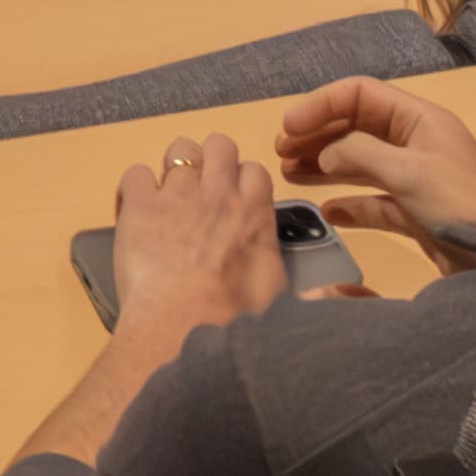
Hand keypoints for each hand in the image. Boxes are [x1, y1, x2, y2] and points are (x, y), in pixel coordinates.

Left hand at [102, 138, 290, 343]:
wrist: (181, 330)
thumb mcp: (283, 304)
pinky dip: (136, 188)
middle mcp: (218, 194)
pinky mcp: (139, 205)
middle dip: (211, 162)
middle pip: (219, 144)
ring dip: (175, 168)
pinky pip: (136, 173)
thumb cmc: (235, 323)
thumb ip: (310, 291)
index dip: (243, 184)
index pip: (255, 170)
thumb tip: (339, 292)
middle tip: (202, 193)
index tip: (237, 204)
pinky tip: (135, 210)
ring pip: (179, 150)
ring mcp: (177, 195)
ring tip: (169, 197)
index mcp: (254, 214)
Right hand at [275, 75, 475, 252]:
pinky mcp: (417, 214)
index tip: (288, 126)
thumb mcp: (409, 172)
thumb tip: (324, 154)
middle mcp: (417, 143)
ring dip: (325, 166)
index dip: (321, 105)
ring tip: (288, 174)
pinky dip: (350, 203)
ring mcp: (416, 179)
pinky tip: (327, 211)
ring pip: (361, 164)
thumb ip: (360, 155)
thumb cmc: (458, 205)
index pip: (361, 95)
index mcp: (420, 120)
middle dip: (318, 135)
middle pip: (357, 127)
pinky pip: (375, 202)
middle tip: (280, 152)